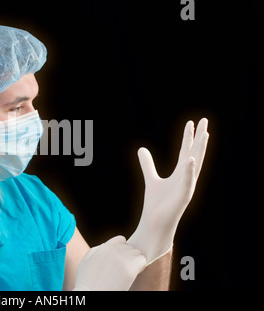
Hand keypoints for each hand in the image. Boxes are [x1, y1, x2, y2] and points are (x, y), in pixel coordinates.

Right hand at [74, 236, 146, 290]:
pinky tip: (133, 275)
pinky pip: (142, 261)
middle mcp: (114, 249)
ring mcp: (122, 258)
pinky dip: (140, 267)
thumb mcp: (86, 261)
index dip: (122, 250)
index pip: (121, 240)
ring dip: (135, 262)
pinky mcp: (130, 268)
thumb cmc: (86, 281)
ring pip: (137, 253)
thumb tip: (105, 247)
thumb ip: (96, 251)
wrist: (90, 293)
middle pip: (130, 247)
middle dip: (129, 257)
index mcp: (104, 247)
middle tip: (124, 269)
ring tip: (128, 273)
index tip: (120, 260)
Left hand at [128, 118, 208, 263]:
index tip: (192, 122)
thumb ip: (148, 164)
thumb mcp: (151, 179)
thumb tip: (141, 149)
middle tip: (204, 120)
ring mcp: (186, 187)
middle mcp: (186, 178)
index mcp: (180, 174)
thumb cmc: (157, 204)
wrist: (155, 224)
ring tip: (204, 134)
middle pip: (195, 154)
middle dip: (199, 138)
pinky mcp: (183, 198)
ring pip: (195, 165)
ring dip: (199, 150)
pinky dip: (189, 171)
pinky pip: (188, 182)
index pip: (186, 151)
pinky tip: (190, 159)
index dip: (189, 137)